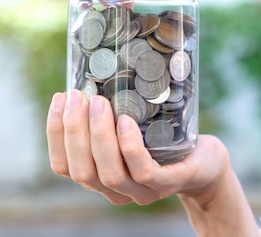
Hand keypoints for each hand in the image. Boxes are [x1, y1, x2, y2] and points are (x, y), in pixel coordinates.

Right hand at [46, 89, 229, 204]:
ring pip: (109, 173)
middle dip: (75, 131)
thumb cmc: (160, 138)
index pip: (63, 166)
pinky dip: (130, 146)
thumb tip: (85, 70)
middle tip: (78, 95)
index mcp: (99, 177)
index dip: (55, 133)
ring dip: (99, 135)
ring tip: (99, 102)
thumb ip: (107, 114)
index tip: (59, 98)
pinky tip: (126, 121)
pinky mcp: (168, 183)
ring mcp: (142, 191)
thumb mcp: (129, 126)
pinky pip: (144, 171)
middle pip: (82, 170)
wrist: (205, 161)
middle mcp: (115, 190)